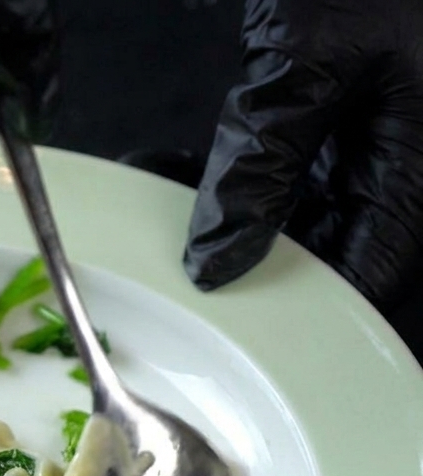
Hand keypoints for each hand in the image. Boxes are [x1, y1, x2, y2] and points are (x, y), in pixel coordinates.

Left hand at [184, 0, 422, 309]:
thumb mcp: (312, 62)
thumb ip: (263, 165)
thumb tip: (217, 254)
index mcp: (420, 172)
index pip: (365, 277)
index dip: (303, 313)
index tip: (236, 329)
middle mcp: (403, 167)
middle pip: (327, 254)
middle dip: (248, 261)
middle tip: (185, 267)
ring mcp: (373, 146)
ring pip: (297, 217)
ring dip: (227, 214)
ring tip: (161, 209)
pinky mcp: (341, 122)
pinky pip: (283, 172)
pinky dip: (231, 173)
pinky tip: (171, 171)